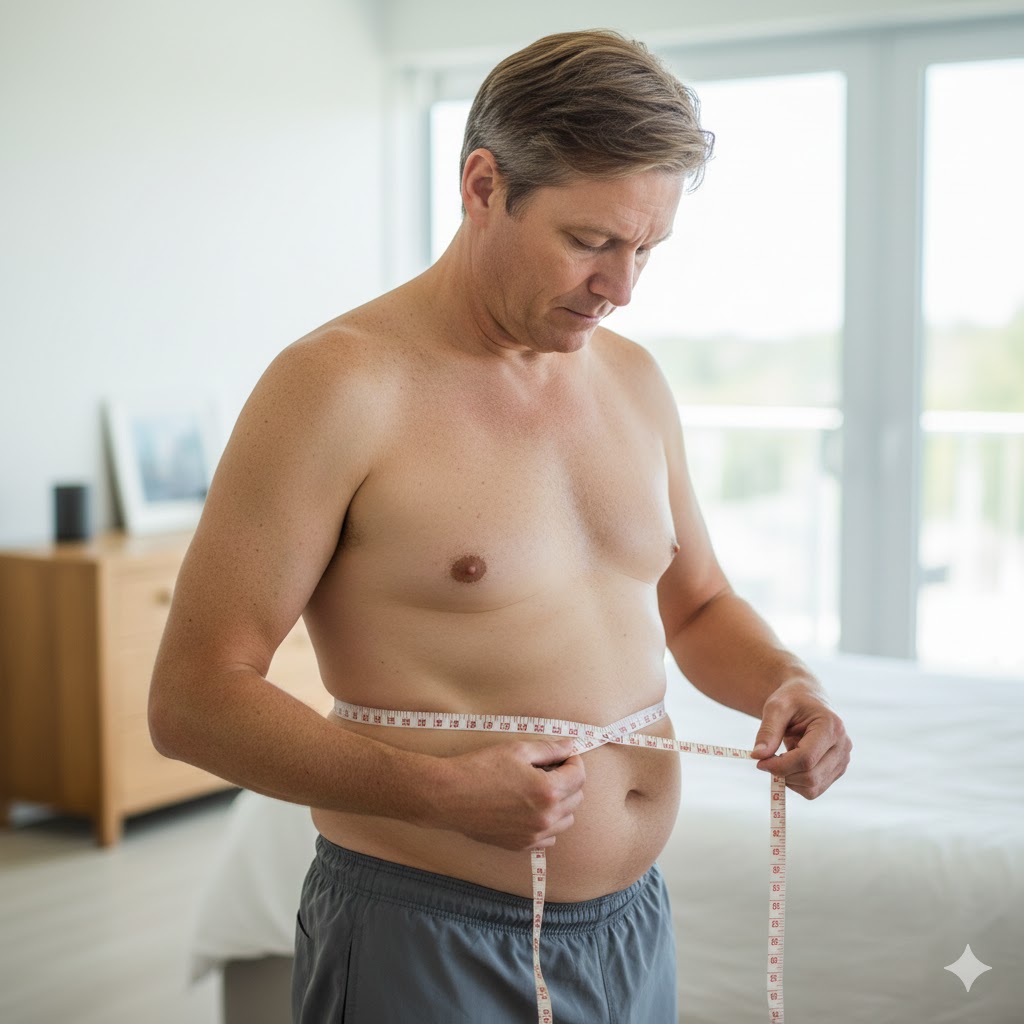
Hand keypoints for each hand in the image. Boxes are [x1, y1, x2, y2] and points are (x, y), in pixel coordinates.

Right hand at [429, 737, 585, 850]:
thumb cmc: (480, 768)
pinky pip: (549, 837)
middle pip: (576, 798)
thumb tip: (571, 746)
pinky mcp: (521, 845)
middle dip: (569, 780)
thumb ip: (549, 749)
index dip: (574, 760)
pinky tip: (530, 808)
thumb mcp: (517, 750)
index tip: (563, 755)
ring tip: (539, 788)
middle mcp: (546, 818)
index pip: (579, 776)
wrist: (448, 796)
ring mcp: (534, 835)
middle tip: (550, 768)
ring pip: (566, 819)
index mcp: (548, 792)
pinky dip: (547, 822)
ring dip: (561, 802)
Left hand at [750, 679, 851, 798]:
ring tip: (780, 757)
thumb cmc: (792, 700)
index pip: (806, 758)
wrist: (807, 699)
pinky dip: (796, 782)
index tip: (759, 762)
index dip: (780, 765)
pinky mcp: (837, 770)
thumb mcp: (775, 707)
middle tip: (765, 760)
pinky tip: (790, 763)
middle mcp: (843, 745)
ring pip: (813, 788)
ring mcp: (843, 760)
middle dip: (783, 773)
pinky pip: (814, 789)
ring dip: (789, 779)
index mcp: (831, 726)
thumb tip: (757, 755)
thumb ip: (767, 731)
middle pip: (810, 776)